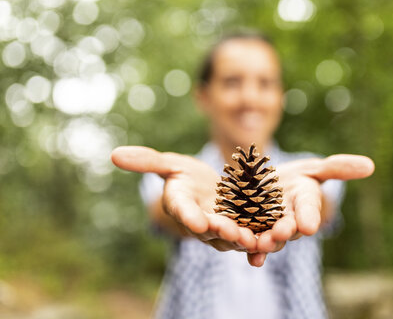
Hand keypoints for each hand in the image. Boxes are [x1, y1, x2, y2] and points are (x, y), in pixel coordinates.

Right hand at [111, 146, 256, 252]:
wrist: (207, 190)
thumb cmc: (185, 176)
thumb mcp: (170, 164)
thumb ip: (148, 161)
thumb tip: (114, 154)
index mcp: (181, 204)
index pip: (182, 210)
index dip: (188, 216)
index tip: (195, 220)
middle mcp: (200, 221)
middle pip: (210, 228)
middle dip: (220, 231)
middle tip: (232, 232)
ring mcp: (222, 228)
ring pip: (232, 237)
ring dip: (242, 240)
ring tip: (255, 239)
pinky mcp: (242, 228)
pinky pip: (251, 234)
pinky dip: (260, 238)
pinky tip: (276, 235)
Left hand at [248, 155, 374, 265]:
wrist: (264, 187)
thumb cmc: (294, 178)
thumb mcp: (312, 168)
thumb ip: (336, 168)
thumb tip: (370, 165)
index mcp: (305, 203)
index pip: (309, 209)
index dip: (309, 216)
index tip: (309, 225)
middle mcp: (290, 220)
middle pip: (289, 227)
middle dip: (286, 231)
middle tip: (282, 232)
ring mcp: (270, 229)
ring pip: (270, 239)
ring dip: (267, 243)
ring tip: (260, 244)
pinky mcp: (251, 232)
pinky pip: (251, 242)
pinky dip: (249, 250)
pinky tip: (248, 256)